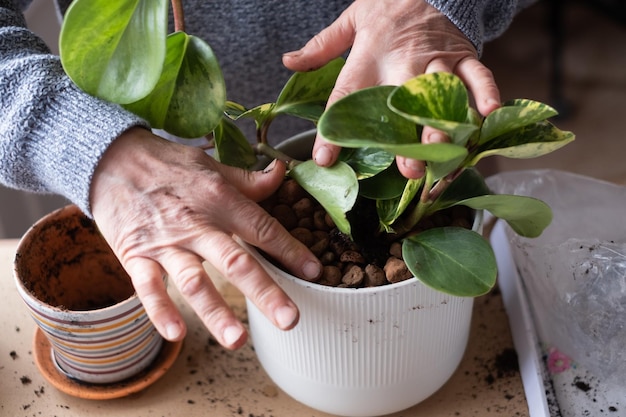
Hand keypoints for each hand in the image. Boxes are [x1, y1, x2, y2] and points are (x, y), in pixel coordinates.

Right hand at [90, 127, 321, 348]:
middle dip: (264, 292)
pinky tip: (176, 334)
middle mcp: (196, 224)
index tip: (314, 272)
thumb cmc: (166, 163)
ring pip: (194, 281)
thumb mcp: (211, 165)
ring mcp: (165, 243)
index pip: (262, 228)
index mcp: (220, 200)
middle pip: (235, 261)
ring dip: (215, 312)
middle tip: (290, 319)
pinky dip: (160, 311)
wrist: (109, 158)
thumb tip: (283, 174)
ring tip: (237, 340)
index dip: (290, 249)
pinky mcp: (135, 255)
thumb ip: (248, 180)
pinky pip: (147, 288)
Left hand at [283, 0, 500, 178]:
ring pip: (440, 94)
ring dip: (442, 123)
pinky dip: (485, 92)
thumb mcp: (351, 19)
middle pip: (400, 102)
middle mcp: (402, 63)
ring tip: (442, 151)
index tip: (324, 157)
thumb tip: (289, 62)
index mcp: (369, 57)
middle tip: (407, 169)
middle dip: (405, 136)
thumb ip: (321, 46)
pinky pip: (477, 74)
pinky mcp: (462, 55)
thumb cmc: (388, 4)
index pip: (346, 95)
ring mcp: (436, 60)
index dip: (334, 129)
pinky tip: (489, 114)